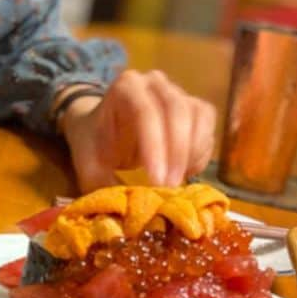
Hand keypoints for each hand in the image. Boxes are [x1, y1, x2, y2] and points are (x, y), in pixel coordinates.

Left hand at [59, 70, 215, 191]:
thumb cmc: (95, 145)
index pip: (145, 111)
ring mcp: (177, 92)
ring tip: (178, 183)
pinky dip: (201, 153)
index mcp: (125, 87)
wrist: (102, 129)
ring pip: (198, 116)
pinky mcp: (194, 108)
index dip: (155, 146)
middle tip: (171, 187)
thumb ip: (103, 186)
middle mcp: (154, 83)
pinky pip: (207, 127)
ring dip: (192, 153)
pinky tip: (185, 173)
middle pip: (177, 110)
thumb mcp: (89, 165)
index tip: (157, 181)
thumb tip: (127, 215)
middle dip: (177, 152)